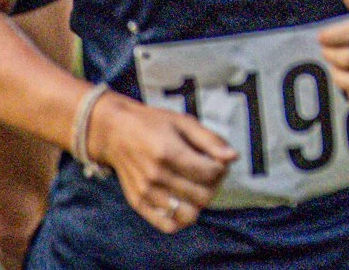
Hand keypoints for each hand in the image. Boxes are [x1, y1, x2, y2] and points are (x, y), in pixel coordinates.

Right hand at [92, 92, 235, 235]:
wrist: (115, 133)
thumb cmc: (153, 124)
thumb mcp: (184, 122)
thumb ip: (210, 140)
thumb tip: (233, 157)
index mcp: (169, 152)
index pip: (211, 173)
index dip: (222, 167)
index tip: (218, 160)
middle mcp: (156, 176)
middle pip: (203, 196)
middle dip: (215, 185)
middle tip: (210, 173)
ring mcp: (146, 193)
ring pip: (188, 214)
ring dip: (200, 203)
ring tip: (197, 187)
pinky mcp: (138, 203)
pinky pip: (167, 224)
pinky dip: (181, 218)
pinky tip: (184, 201)